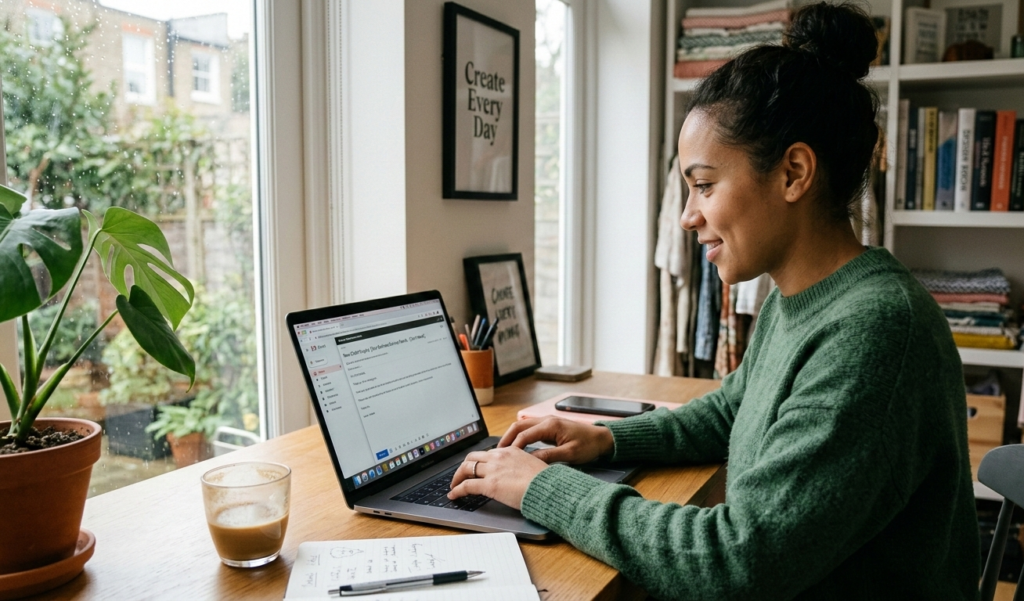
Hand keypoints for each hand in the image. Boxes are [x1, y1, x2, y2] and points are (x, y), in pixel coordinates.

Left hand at [448, 447, 547, 509]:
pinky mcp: (489, 485)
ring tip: (454, 485)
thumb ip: (520, 465)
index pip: (487, 453)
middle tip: (461, 475)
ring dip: (457, 477)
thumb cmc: (544, 480)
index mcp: (510, 451)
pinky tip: (454, 495)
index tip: (476, 468)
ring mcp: (493, 470)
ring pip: (466, 469)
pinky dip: (457, 490)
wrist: (548, 488)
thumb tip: (517, 473)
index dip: (478, 461)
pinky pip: (467, 486)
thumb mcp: (532, 465)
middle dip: (464, 466)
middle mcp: (499, 457)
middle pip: (472, 457)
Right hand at [497, 417, 614, 464]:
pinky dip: (519, 436)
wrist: (602, 438)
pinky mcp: (549, 426)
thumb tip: (530, 461)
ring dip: (511, 436)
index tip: (504, 458)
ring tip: (503, 451)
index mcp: (550, 425)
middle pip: (518, 426)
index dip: (512, 447)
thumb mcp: (570, 454)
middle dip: (506, 438)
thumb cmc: (589, 445)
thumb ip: (548, 457)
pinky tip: (516, 447)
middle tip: (497, 453)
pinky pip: (529, 429)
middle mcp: (546, 420)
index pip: (524, 435)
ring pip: (522, 426)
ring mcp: (547, 422)